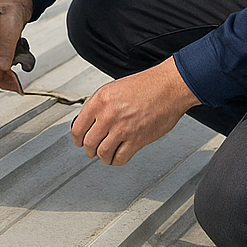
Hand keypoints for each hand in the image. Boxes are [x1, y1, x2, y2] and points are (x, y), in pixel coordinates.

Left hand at [70, 59, 198, 165]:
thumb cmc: (146, 85)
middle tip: (92, 150)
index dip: (77, 139)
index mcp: (100, 101)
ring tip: (105, 155)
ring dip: (103, 157)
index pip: (78, 128)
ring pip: (102, 153)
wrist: (168, 87)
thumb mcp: (114, 89)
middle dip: (89, 150)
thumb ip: (99, 106)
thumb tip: (89, 122)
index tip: (79, 141)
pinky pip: (120, 158)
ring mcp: (122, 129)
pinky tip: (117, 157)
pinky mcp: (136, 140)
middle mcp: (108, 115)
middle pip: (89, 143)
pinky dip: (116, 160)